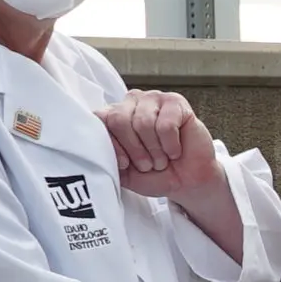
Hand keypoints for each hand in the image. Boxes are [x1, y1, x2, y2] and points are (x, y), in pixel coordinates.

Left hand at [97, 91, 222, 199]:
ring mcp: (153, 99)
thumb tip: (92, 149)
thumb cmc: (156, 175)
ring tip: (162, 159)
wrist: (188, 182)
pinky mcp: (175, 102)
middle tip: (148, 164)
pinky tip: (175, 150)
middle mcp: (131, 102)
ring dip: (155, 150)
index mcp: (114, 116)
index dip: (112, 145)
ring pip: (143, 123)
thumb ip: (107, 158)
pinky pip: (166, 125)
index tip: (125, 164)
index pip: (100, 120)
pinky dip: (171, 145)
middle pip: (119, 119)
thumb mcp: (124, 173)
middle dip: (135, 150)